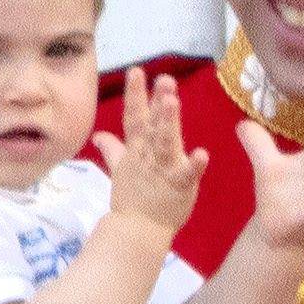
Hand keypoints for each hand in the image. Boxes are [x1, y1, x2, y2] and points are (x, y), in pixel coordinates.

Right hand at [95, 68, 207, 234]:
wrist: (137, 232)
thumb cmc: (133, 200)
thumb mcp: (120, 170)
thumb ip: (113, 150)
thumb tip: (99, 135)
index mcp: (136, 150)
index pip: (134, 118)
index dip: (135, 95)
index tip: (137, 71)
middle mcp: (148, 156)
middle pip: (151, 126)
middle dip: (157, 102)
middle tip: (164, 79)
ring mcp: (163, 171)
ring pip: (165, 143)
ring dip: (168, 122)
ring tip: (173, 101)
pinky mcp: (179, 187)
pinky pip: (187, 175)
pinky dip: (194, 165)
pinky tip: (203, 154)